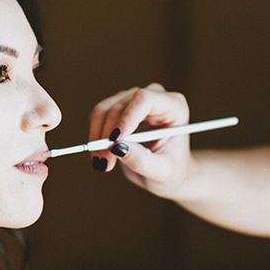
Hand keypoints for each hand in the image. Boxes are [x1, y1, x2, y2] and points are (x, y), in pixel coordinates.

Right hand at [88, 83, 192, 198]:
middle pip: (121, 105)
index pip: (145, 99)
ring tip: (102, 162)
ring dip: (98, 135)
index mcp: (174, 107)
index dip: (126, 117)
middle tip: (104, 162)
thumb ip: (142, 161)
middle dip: (108, 134)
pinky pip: (99, 115)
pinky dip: (95, 135)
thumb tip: (117, 147)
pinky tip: (101, 154)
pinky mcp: (120, 108)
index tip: (114, 141)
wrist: (168, 172)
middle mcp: (154, 97)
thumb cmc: (172, 171)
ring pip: (105, 109)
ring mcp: (135, 100)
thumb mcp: (162, 172)